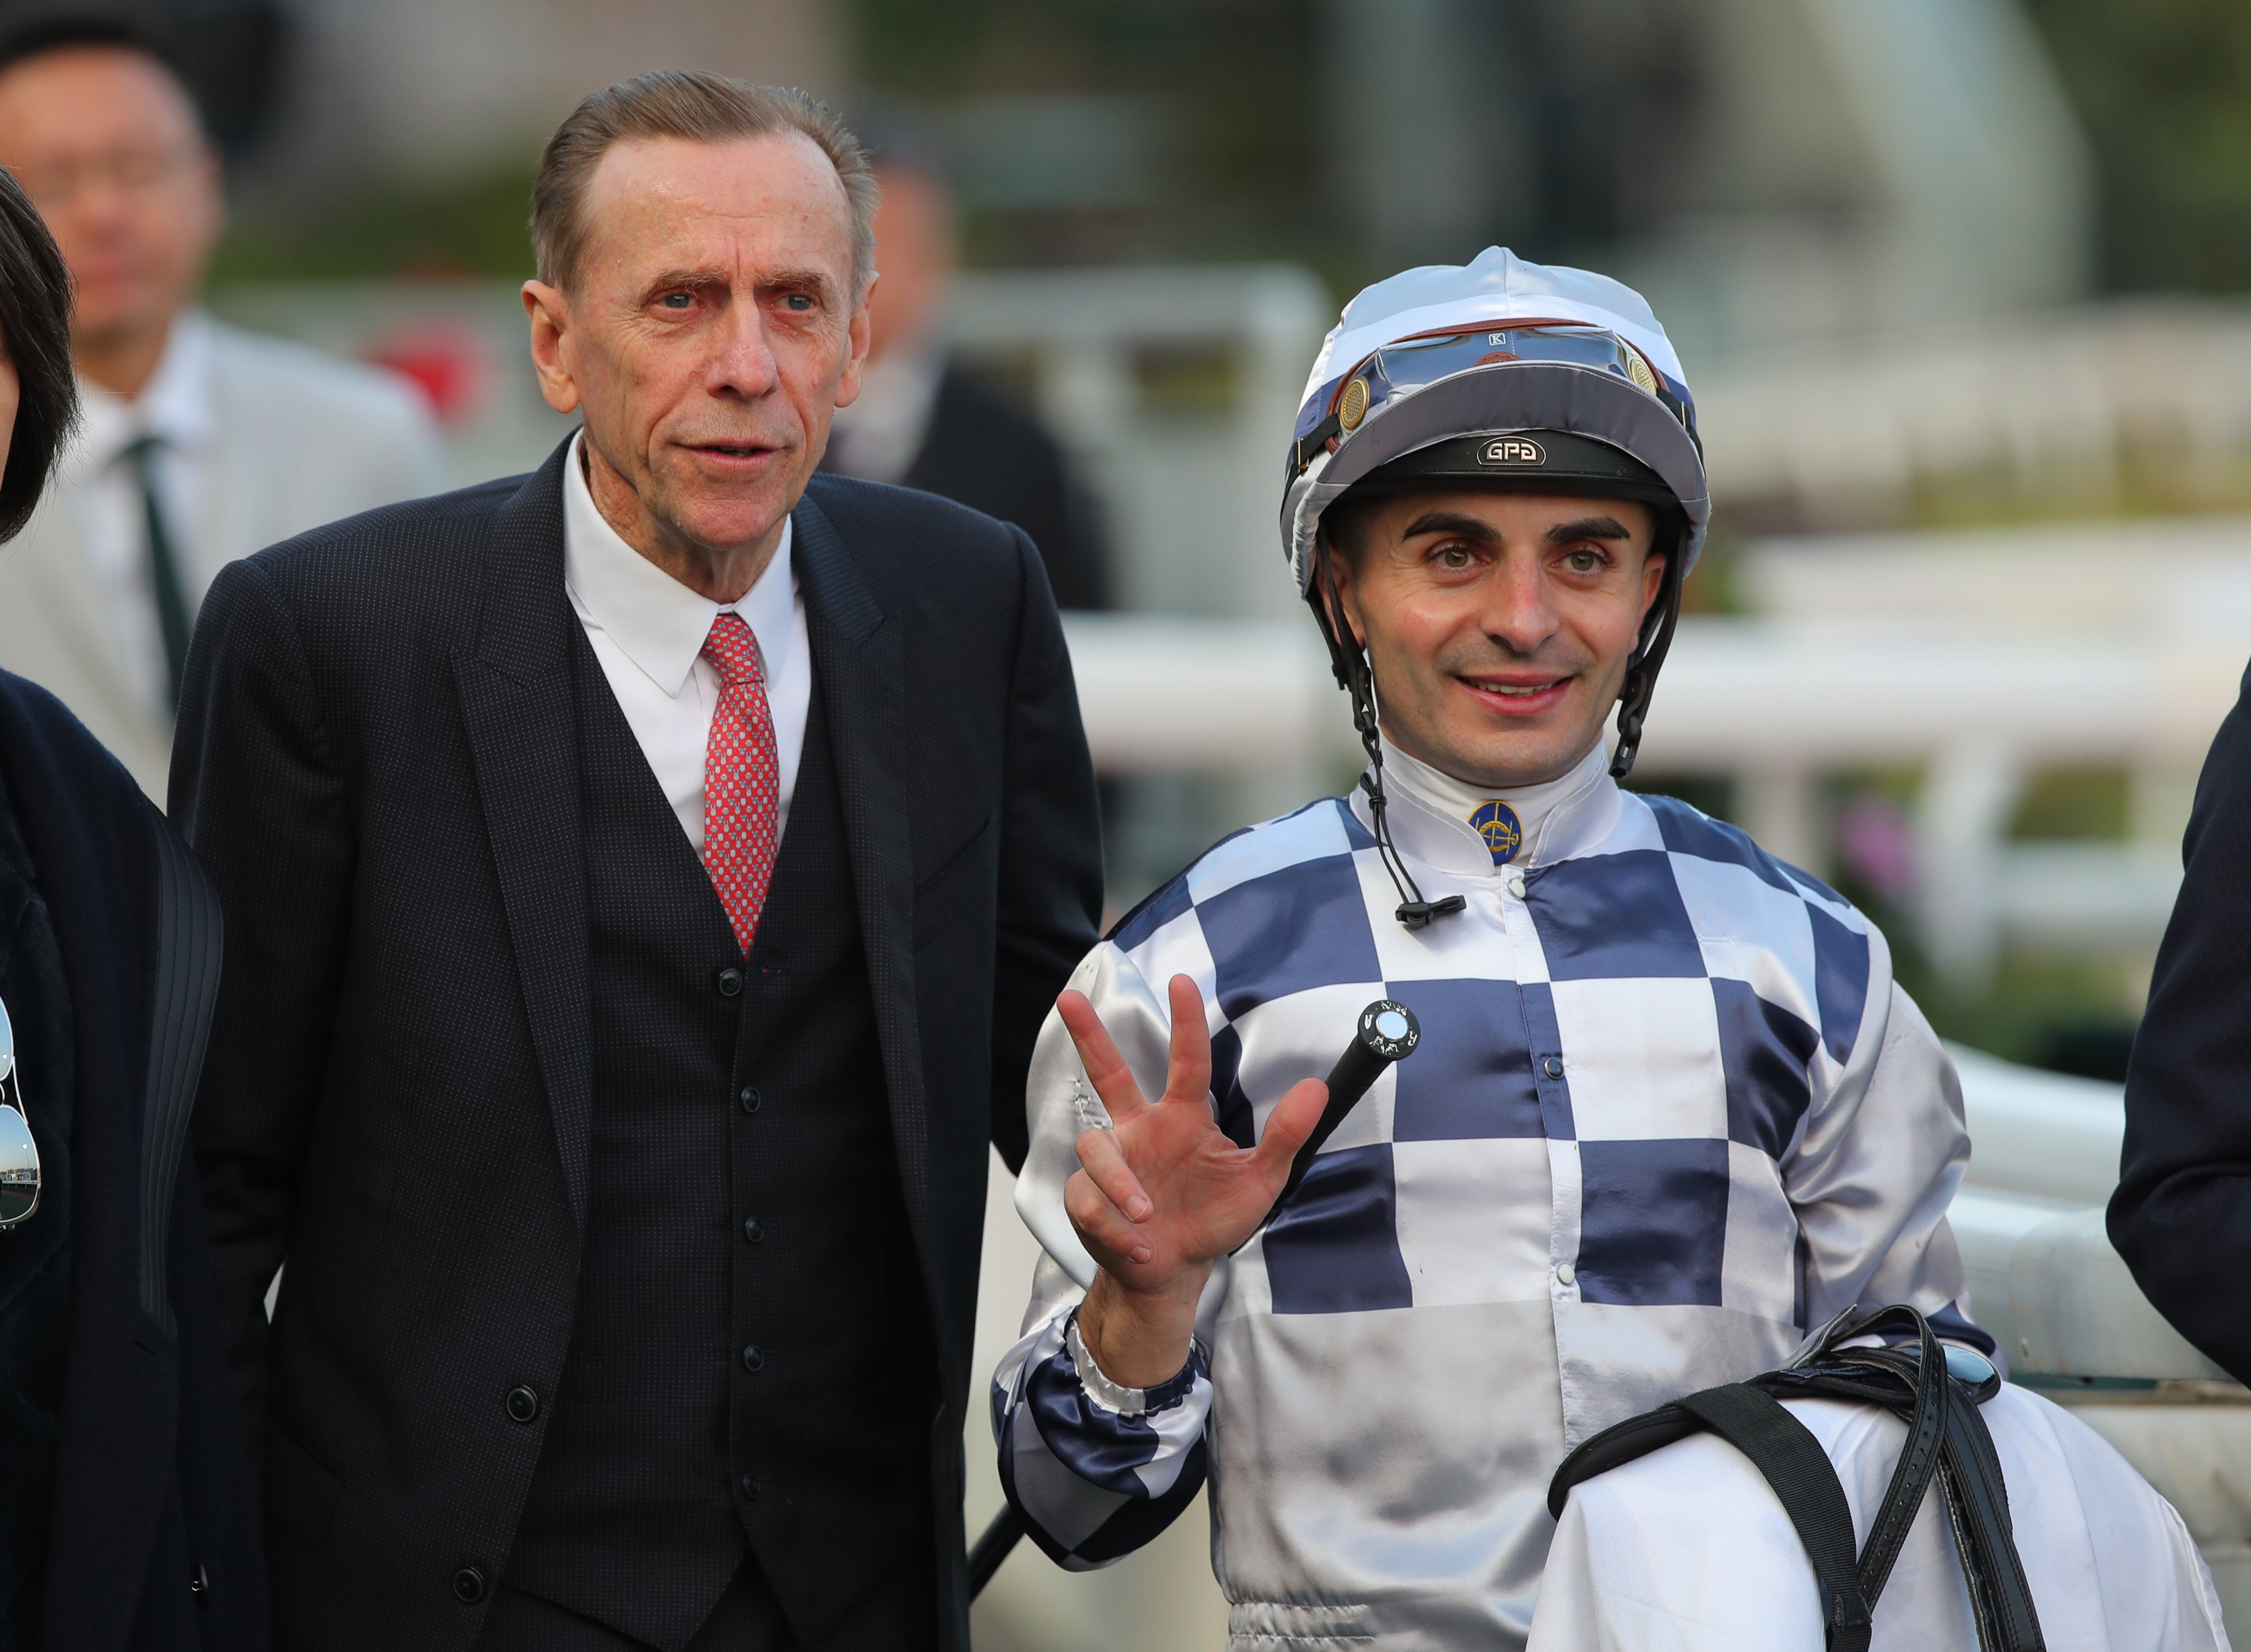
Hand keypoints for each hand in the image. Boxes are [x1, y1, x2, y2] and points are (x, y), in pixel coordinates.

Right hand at [1060, 975, 1324, 1384]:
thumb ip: (1285, 1134)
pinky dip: (1115, 1224)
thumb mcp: (1260, 1180)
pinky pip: (1090, 1199)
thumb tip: (1316, 1088)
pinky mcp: (1087, 1196)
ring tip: (1148, 1215)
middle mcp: (1141, 1129)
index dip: (1184, 1022)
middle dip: (1088, 1035)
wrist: (1174, 1273)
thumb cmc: (1213, 1218)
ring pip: (1096, 1148)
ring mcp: (1112, 1161)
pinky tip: (1139, 1246)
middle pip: (1109, 1073)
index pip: (1186, 1062)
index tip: (1181, 981)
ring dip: (1121, 1185)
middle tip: (1069, 999)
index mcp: (1182, 1118)